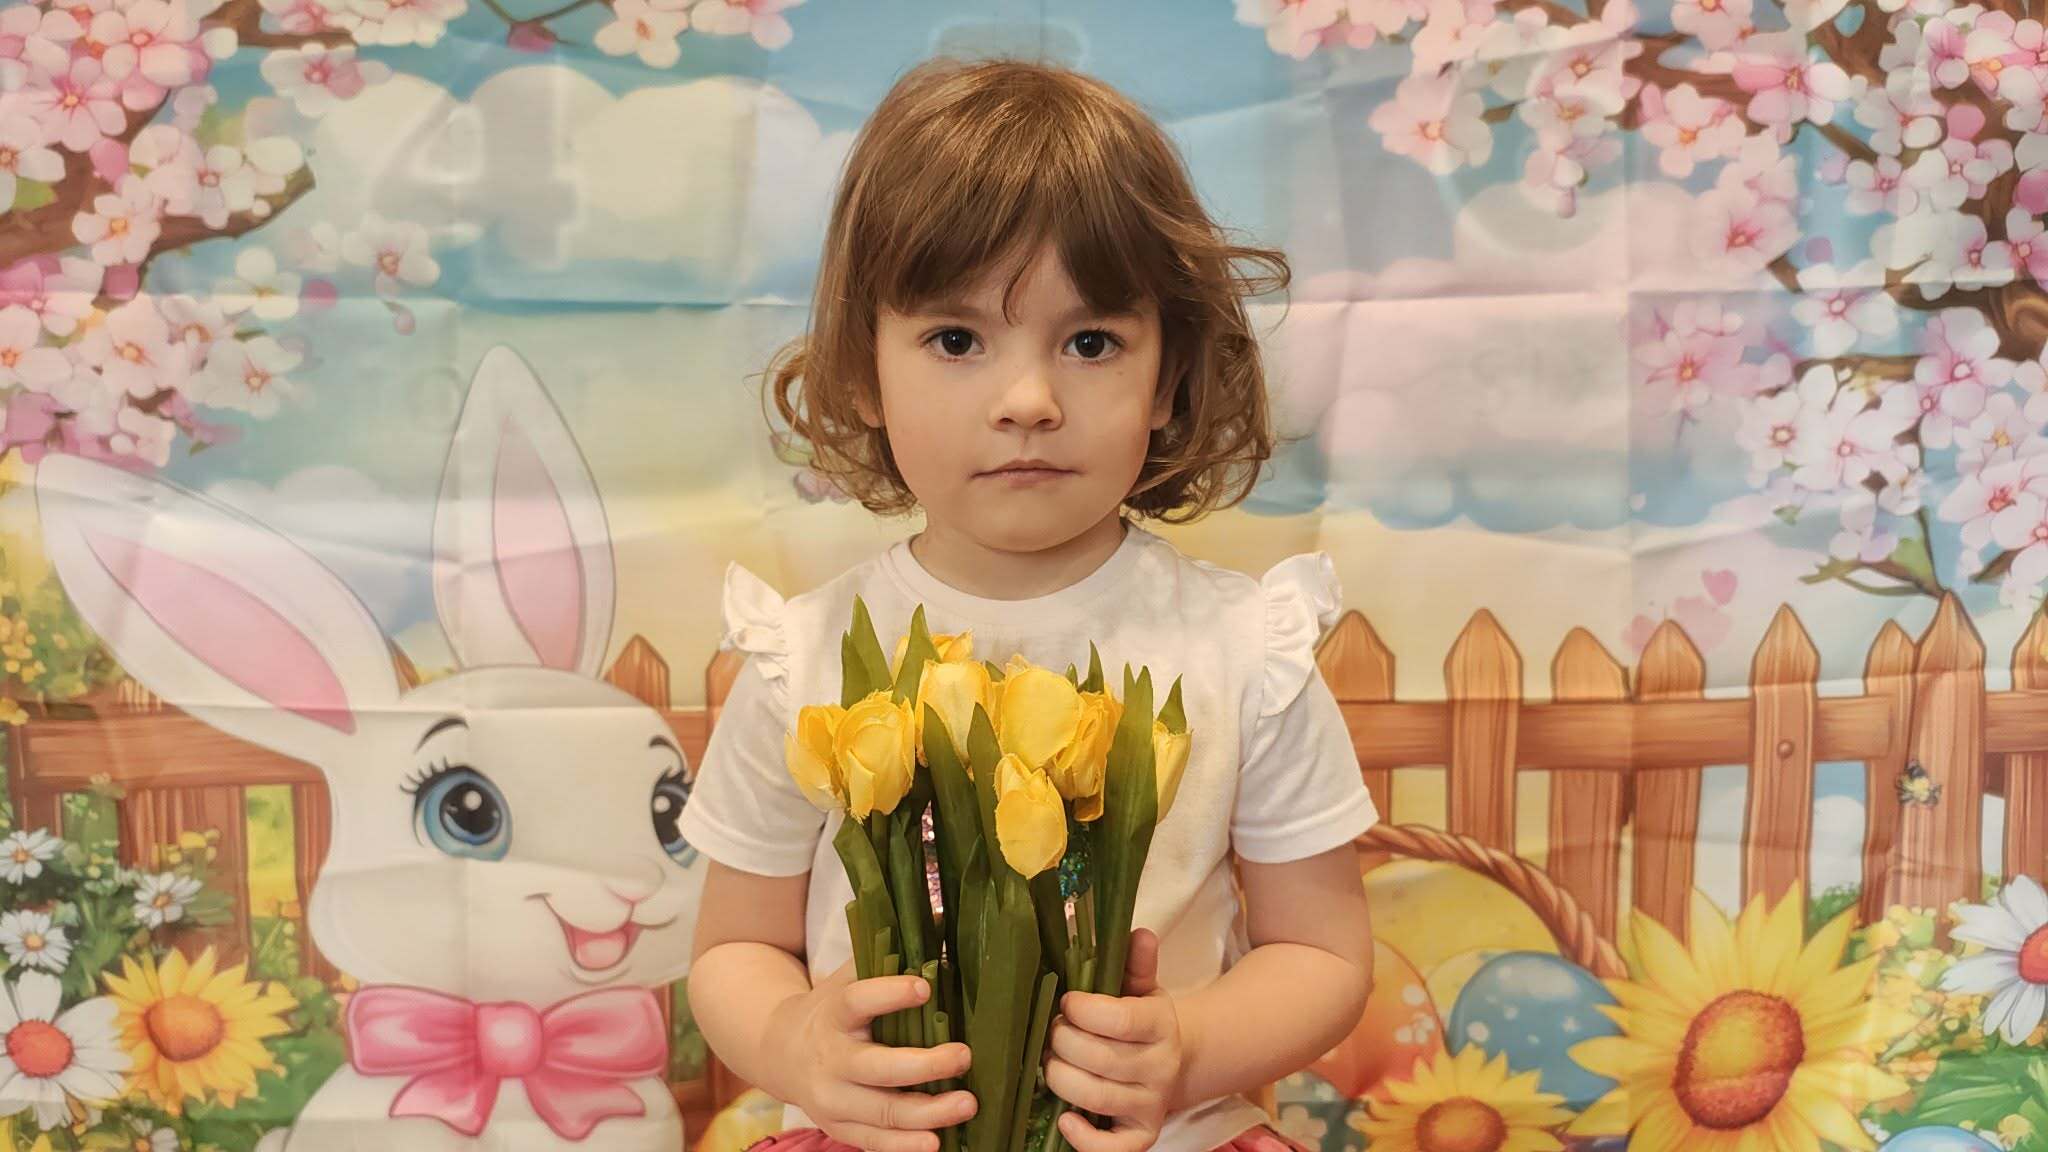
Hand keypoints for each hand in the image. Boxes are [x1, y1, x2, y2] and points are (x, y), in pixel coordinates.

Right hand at [777, 968, 977, 1151]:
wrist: (780, 1053)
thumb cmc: (832, 1009)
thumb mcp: (849, 977)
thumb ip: (888, 954)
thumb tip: (940, 916)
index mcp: (833, 1014)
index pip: (857, 1002)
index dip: (888, 994)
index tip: (925, 987)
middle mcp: (829, 1059)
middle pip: (875, 1068)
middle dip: (922, 1065)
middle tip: (964, 1056)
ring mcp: (831, 1099)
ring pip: (881, 1112)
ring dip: (926, 1113)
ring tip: (968, 1104)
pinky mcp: (837, 1128)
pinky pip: (873, 1142)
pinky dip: (904, 1146)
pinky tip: (936, 1143)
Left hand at [1044, 928, 1183, 1151]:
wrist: (1171, 1063)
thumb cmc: (1140, 1021)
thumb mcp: (1140, 988)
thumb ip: (1135, 962)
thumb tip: (1140, 933)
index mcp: (1161, 1024)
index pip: (1117, 1019)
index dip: (1081, 1009)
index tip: (1066, 1002)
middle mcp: (1161, 1067)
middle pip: (1097, 1058)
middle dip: (1060, 1042)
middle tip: (1051, 1032)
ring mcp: (1151, 1105)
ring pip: (1093, 1096)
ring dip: (1058, 1077)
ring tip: (1050, 1061)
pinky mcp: (1142, 1136)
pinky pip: (1110, 1149)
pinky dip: (1081, 1138)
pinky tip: (1063, 1118)